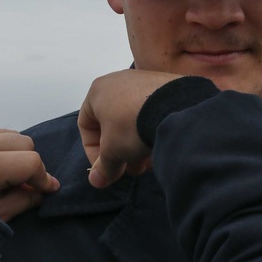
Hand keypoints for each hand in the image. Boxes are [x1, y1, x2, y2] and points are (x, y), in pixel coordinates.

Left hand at [0, 127, 58, 221]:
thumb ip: (25, 199)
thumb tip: (46, 188)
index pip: (32, 162)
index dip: (43, 178)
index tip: (46, 191)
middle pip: (25, 142)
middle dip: (30, 164)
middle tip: (25, 185)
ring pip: (12, 134)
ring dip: (17, 153)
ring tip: (9, 175)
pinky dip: (2, 145)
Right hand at [77, 70, 181, 187]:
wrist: (174, 108)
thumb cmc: (132, 126)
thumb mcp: (113, 151)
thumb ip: (102, 167)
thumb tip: (96, 181)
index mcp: (97, 91)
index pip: (86, 126)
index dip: (93, 153)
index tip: (107, 170)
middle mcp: (118, 81)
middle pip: (112, 125)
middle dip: (119, 152)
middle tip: (131, 169)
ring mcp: (143, 80)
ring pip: (132, 120)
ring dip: (136, 145)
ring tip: (148, 162)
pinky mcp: (165, 85)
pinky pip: (151, 111)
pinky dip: (151, 130)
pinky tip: (160, 146)